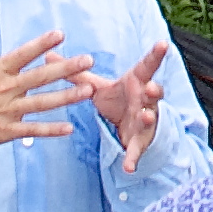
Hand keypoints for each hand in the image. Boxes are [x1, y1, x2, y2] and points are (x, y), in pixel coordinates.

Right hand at [0, 32, 96, 151]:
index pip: (23, 54)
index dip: (41, 44)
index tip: (60, 34)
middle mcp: (5, 89)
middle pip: (40, 77)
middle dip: (66, 68)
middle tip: (88, 61)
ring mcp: (7, 111)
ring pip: (42, 103)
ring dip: (67, 97)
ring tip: (87, 92)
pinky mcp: (6, 131)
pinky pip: (33, 130)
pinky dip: (52, 129)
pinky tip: (69, 127)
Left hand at [87, 44, 166, 167]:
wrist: (131, 126)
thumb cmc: (118, 99)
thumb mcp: (99, 86)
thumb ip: (77, 74)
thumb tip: (49, 55)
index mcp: (137, 82)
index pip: (147, 66)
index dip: (155, 55)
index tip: (163, 43)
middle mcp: (145, 99)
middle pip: (155, 92)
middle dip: (155, 90)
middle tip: (151, 86)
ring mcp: (145, 120)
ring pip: (150, 118)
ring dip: (148, 118)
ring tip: (145, 117)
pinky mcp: (140, 141)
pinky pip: (137, 150)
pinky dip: (132, 158)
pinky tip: (128, 168)